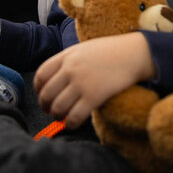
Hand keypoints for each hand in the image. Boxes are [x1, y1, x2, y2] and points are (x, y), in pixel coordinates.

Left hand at [34, 32, 155, 128]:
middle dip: (45, 106)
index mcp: (67, 55)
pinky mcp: (94, 97)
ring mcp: (81, 83)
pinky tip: (74, 123)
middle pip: (46, 94)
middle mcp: (71, 69)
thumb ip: (69, 60)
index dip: (38, 89)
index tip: (42, 95)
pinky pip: (74, 117)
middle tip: (51, 110)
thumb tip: (56, 78)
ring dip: (57, 116)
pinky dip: (70, 123)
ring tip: (63, 117)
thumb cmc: (112, 51)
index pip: (41, 75)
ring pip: (57, 108)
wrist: (134, 54)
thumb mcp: (85, 48)